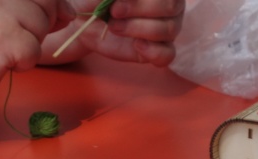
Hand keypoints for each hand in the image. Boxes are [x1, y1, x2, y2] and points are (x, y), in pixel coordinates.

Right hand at [0, 0, 60, 101]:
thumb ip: (26, 3)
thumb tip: (68, 9)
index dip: (46, 5)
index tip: (33, 20)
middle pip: (46, 3)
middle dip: (38, 26)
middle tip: (9, 38)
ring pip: (42, 27)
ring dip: (28, 45)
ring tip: (0, 49)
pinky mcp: (3, 38)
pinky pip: (34, 51)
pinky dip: (23, 63)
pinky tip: (0, 61)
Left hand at [44, 0, 184, 65]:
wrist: (86, 20)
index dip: (141, 0)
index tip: (115, 3)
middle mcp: (169, 4)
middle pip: (170, 6)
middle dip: (139, 9)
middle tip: (114, 13)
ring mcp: (166, 27)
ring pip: (168, 29)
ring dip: (138, 28)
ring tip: (114, 28)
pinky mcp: (158, 50)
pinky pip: (167, 55)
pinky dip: (153, 52)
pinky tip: (136, 46)